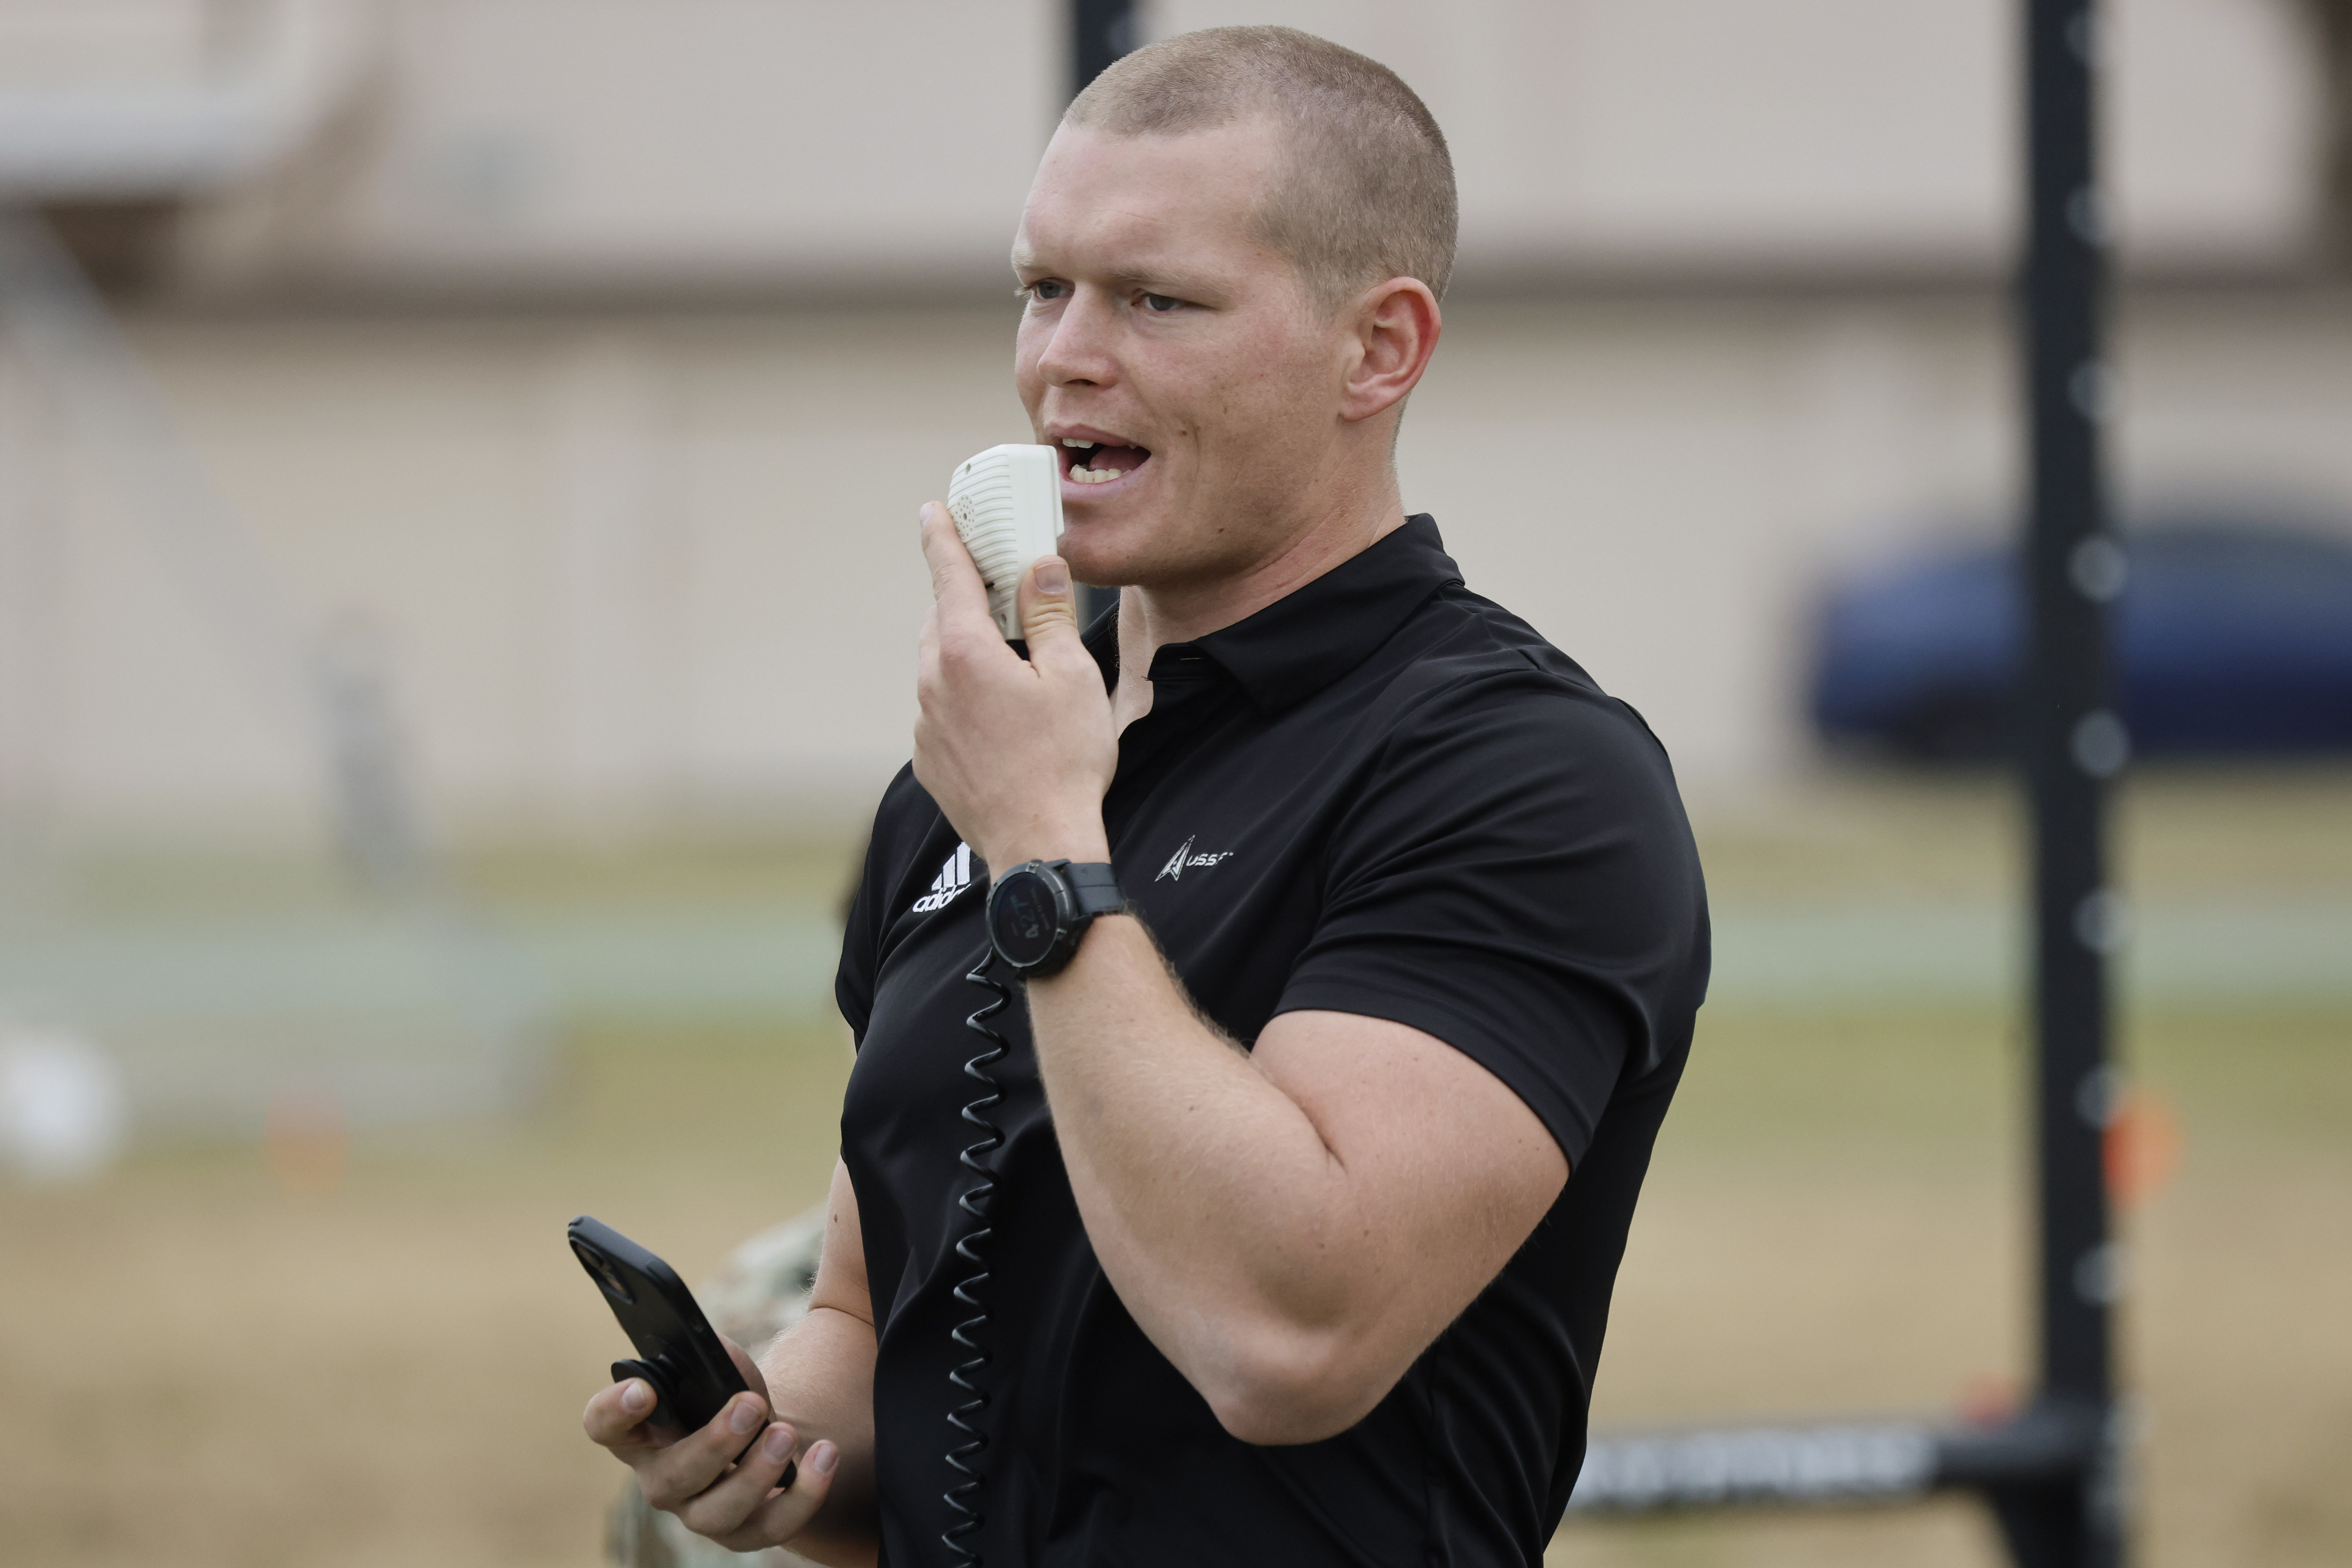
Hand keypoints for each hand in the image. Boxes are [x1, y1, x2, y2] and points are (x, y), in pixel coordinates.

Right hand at [581, 1335, 841, 1552]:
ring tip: (786, 1433)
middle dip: (713, 1443)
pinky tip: (824, 1455)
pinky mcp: (743, 1532)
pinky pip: (771, 1527)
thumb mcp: (714, 1363)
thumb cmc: (724, 1390)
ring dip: (756, 1474)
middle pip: (671, 1477)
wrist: (759, 1429)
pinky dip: (804, 1495)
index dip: (614, 1411)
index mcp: (639, 1431)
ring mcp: (699, 1512)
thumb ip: (705, 1351)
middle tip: (750, 1405)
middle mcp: (660, 1479)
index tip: (644, 1389)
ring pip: (718, 1512)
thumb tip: (711, 1350)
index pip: (604, 1426)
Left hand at [912, 502, 1116, 868]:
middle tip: (999, 593)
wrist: (1040, 846)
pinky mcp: (929, 760)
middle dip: (965, 602)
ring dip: (967, 655)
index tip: (931, 513)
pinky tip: (1003, 721)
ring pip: (939, 667)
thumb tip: (1039, 567)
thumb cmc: (1064, 763)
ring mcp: (925, 725)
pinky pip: (940, 711)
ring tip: (1012, 667)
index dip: (941, 539)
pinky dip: (964, 700)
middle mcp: (933, 684)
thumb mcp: (1072, 677)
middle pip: (941, 621)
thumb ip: (1050, 616)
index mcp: (966, 653)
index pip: (948, 577)